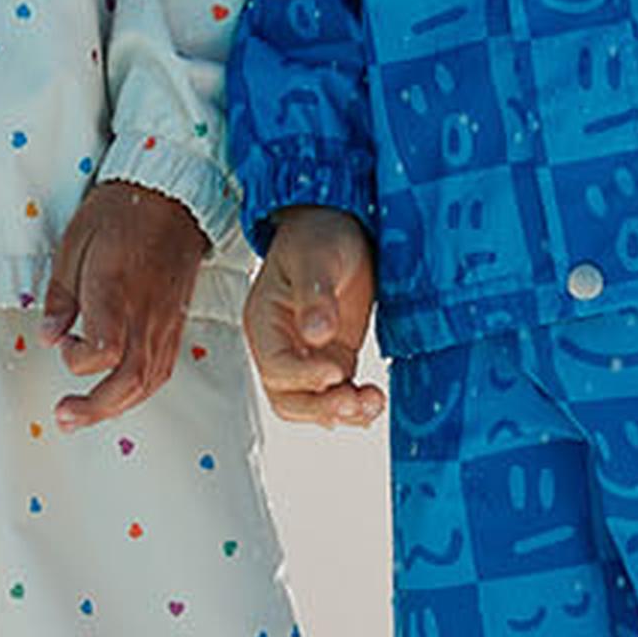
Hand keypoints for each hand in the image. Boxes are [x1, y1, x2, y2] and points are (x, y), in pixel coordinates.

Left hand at [41, 181, 206, 429]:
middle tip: (64, 415)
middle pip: (129, 380)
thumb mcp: (74, 242)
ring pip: (148, 381)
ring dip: (115, 406)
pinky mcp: (176, 324)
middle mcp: (146, 314)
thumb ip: (61, 295)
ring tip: (85, 414)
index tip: (63, 341)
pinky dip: (139, 390)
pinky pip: (162, 369)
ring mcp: (166, 322)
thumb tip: (50, 335)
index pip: (104, 350)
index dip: (78, 358)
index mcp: (117, 291)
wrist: (172, 198)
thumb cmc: (120, 213)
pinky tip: (119, 394)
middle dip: (94, 407)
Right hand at [246, 208, 382, 428]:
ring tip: (371, 404)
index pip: (275, 366)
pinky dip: (354, 405)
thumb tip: (317, 334)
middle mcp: (281, 345)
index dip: (304, 376)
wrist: (338, 224)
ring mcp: (308, 355)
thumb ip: (315, 296)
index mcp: (263, 322)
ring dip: (340, 412)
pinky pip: (338, 392)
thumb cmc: (318, 234)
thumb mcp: (316, 257)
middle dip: (321, 407)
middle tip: (353, 402)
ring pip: (313, 404)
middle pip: (289, 398)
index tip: (336, 371)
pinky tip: (373, 402)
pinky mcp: (334, 357)